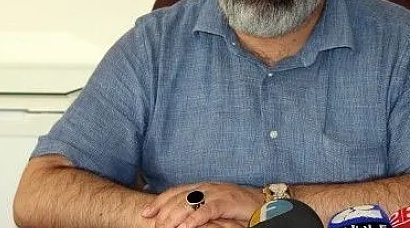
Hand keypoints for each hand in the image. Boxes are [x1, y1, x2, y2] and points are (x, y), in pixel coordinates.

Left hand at [141, 182, 263, 227]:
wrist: (263, 203)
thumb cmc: (238, 207)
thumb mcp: (214, 205)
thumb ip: (199, 207)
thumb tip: (180, 217)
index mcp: (203, 186)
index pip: (175, 191)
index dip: (159, 201)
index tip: (146, 213)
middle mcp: (207, 187)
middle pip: (178, 198)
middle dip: (163, 213)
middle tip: (154, 226)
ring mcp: (217, 193)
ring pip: (189, 203)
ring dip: (173, 218)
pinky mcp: (227, 202)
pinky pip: (207, 211)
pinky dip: (194, 220)